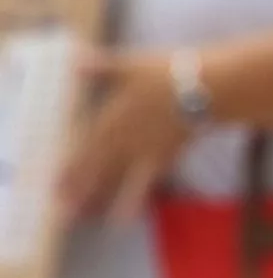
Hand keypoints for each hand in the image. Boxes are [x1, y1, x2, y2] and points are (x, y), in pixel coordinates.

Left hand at [59, 51, 185, 225]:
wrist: (213, 89)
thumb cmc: (173, 73)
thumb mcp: (133, 65)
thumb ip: (102, 67)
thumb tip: (73, 61)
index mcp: (116, 117)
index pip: (86, 146)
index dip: (70, 166)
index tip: (53, 184)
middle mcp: (129, 138)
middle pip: (99, 167)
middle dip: (80, 187)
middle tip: (63, 208)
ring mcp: (149, 149)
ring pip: (120, 177)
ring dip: (104, 197)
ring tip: (88, 217)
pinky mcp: (169, 154)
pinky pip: (147, 180)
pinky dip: (135, 198)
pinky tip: (127, 214)